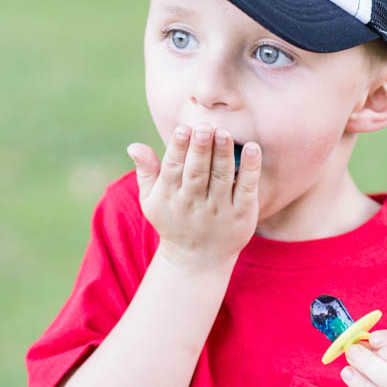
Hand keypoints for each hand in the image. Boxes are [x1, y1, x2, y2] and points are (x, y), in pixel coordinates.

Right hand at [127, 124, 260, 269]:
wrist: (197, 259)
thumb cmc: (172, 220)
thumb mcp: (151, 201)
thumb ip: (146, 172)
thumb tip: (133, 146)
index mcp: (170, 197)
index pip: (173, 170)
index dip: (178, 149)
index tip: (183, 129)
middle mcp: (194, 204)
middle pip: (197, 173)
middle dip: (201, 150)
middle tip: (205, 127)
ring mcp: (220, 211)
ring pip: (222, 178)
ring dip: (223, 155)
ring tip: (224, 132)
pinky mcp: (242, 215)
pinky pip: (247, 189)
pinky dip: (251, 169)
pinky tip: (253, 148)